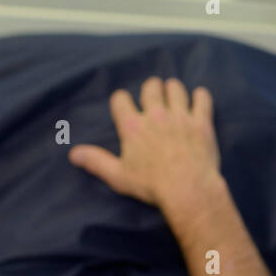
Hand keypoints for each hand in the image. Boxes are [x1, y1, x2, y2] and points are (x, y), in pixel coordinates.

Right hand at [69, 77, 219, 211]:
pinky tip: (198, 99)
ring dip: (173, 89)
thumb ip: (96, 162)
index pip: (120, 99)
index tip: (125, 105)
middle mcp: (155, 115)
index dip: (121, 100)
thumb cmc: (151, 185)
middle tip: (154, 97)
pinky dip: (200, 96)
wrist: (188, 189)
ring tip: (174, 96)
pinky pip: (202, 98)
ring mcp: (180, 116)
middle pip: (151, 87)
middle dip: (151, 89)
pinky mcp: (202, 122)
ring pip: (176, 88)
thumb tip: (73, 154)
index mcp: (132, 126)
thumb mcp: (118, 176)